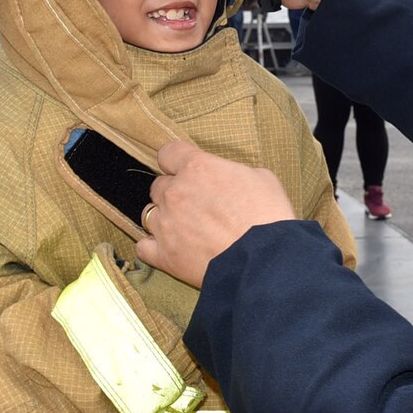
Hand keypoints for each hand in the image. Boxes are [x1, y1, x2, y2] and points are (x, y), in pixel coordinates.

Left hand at [135, 140, 295, 287]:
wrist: (264, 260)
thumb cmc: (268, 216)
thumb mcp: (261, 177)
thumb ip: (233, 172)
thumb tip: (228, 178)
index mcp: (197, 168)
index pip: (168, 153)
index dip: (177, 161)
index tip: (186, 169)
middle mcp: (175, 192)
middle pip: (158, 185)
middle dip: (174, 192)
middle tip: (196, 204)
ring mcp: (166, 224)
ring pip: (149, 214)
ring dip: (164, 218)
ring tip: (185, 229)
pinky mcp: (164, 254)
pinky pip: (143, 247)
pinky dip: (153, 247)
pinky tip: (168, 248)